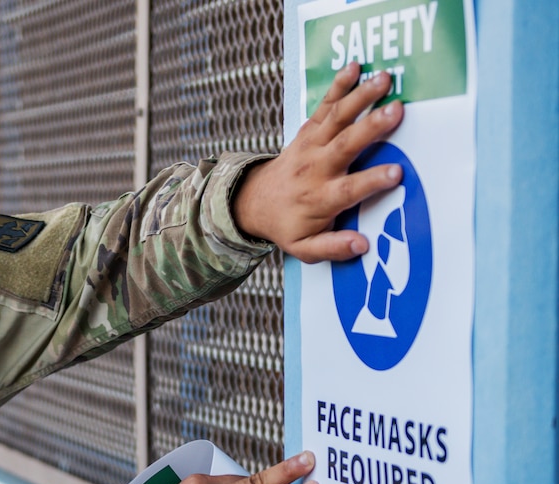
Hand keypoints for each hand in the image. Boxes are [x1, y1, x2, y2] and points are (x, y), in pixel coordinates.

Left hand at [233, 62, 404, 261]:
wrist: (254, 201)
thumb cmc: (287, 224)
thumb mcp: (304, 248)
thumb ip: (332, 248)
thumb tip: (362, 245)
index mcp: (319, 198)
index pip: (349, 189)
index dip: (372, 182)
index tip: (396, 172)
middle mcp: (315, 169)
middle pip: (344, 145)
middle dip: (371, 128)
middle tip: (397, 110)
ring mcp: (310, 146)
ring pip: (336, 119)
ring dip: (360, 97)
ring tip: (385, 79)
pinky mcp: (307, 131)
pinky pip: (324, 106)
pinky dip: (338, 85)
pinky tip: (355, 67)